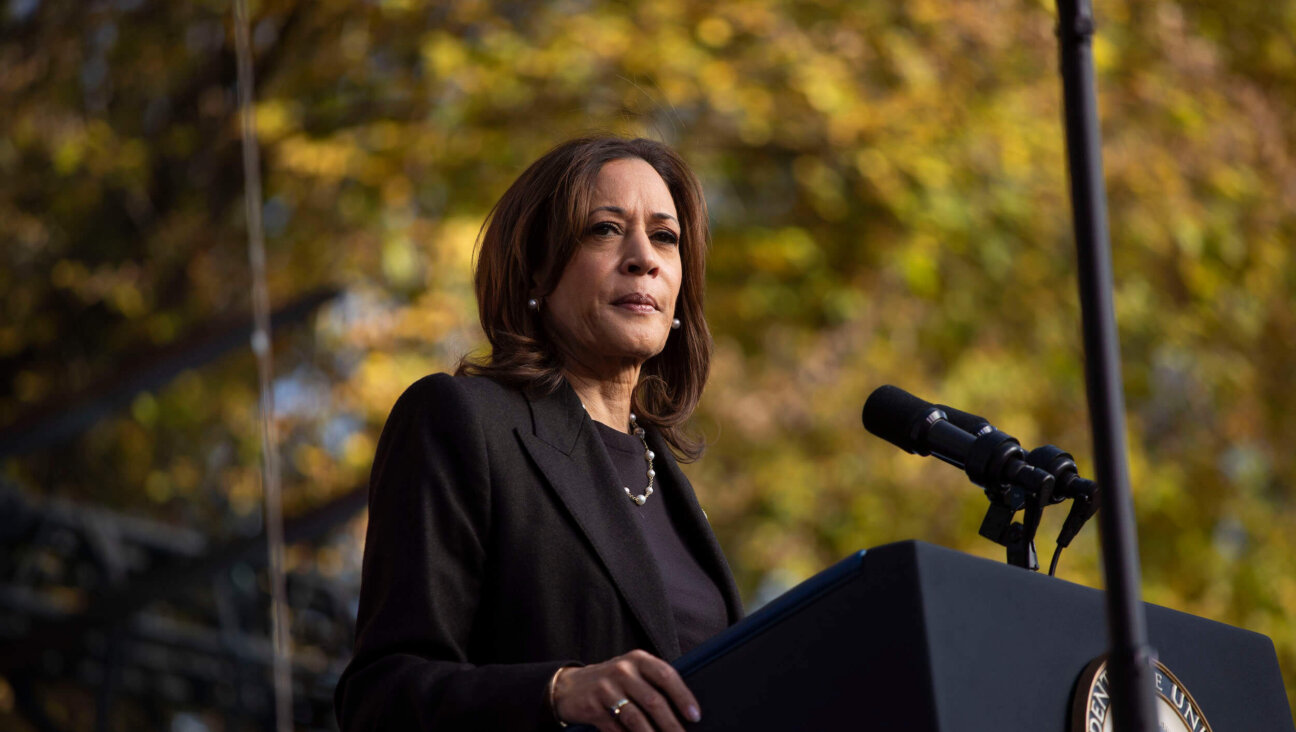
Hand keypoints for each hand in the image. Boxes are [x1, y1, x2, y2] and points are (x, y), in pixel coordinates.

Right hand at [552, 650, 701, 730]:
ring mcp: (606, 688)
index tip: (695, 715)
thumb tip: (682, 712)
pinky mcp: (593, 707)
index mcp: (638, 660)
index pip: (666, 675)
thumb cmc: (612, 681)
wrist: (570, 687)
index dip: (683, 696)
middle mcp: (622, 670)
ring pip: (636, 718)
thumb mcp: (632, 672)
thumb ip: (654, 684)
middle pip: (653, 700)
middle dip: (671, 724)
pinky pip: (617, 729)